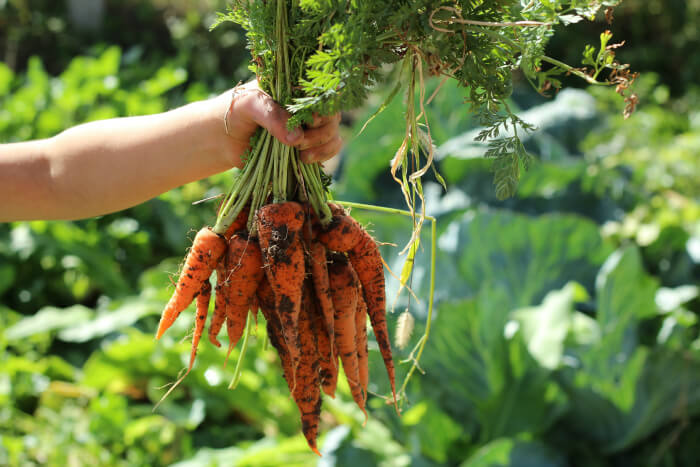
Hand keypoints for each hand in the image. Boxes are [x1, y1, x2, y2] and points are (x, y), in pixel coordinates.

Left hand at [220, 80, 342, 164]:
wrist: (223, 138)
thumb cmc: (235, 112)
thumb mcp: (250, 105)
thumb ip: (271, 116)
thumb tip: (297, 139)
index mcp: (296, 88)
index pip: (323, 91)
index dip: (323, 107)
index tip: (310, 120)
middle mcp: (307, 106)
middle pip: (332, 115)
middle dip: (321, 132)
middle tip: (299, 142)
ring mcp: (309, 128)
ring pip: (333, 134)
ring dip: (323, 146)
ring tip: (301, 154)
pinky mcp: (308, 147)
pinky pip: (328, 150)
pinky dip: (323, 156)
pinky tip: (305, 160)